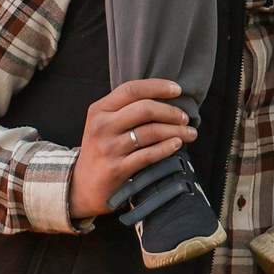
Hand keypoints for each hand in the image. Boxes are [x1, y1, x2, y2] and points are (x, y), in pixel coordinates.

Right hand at [69, 79, 195, 220]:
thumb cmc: (101, 150)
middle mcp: (102, 126)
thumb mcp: (104, 124)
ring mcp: (109, 148)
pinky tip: (177, 144)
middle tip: (185, 118)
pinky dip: (167, 147)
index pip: (131, 89)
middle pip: (144, 109)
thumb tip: (164, 97)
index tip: (177, 89)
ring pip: (151, 132)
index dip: (157, 86)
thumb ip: (125, 109)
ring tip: (189, 133)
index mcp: (98, 110)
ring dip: (176, 131)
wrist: (83, 186)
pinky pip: (149, 154)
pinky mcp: (117, 169)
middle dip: (171, 112)